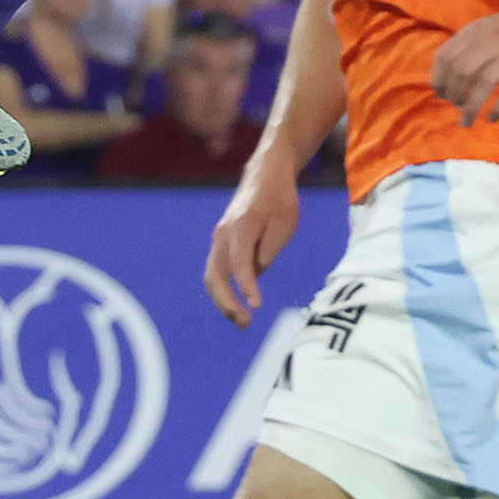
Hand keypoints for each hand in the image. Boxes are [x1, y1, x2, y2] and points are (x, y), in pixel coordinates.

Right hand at [204, 162, 300, 327]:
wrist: (265, 175)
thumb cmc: (280, 198)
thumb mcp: (285, 222)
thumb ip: (269, 249)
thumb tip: (256, 273)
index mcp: (241, 227)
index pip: (240, 265)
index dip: (247, 288)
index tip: (257, 306)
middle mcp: (224, 234)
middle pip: (216, 276)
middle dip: (227, 303)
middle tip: (245, 323)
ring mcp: (219, 239)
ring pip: (213, 277)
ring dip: (223, 301)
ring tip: (242, 321)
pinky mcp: (222, 244)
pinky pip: (218, 272)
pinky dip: (224, 291)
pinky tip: (238, 305)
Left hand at [430, 0, 498, 126]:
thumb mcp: (488, 27)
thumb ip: (468, 45)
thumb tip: (444, 69)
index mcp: (476, 32)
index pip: (446, 55)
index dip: (439, 78)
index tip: (441, 94)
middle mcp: (491, 41)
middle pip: (461, 71)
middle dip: (453, 94)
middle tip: (456, 107)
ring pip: (483, 82)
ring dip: (471, 106)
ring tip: (467, 121)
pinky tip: (492, 118)